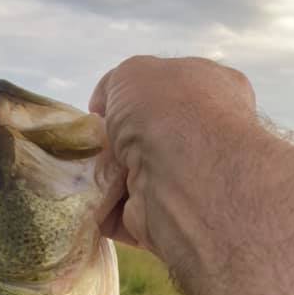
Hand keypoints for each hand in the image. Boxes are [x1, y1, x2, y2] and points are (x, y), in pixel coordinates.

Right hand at [89, 56, 257, 256]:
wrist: (184, 172)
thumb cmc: (166, 110)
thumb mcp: (133, 73)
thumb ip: (116, 85)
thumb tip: (105, 109)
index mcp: (210, 93)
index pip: (171, 94)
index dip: (136, 101)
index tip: (106, 112)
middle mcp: (204, 140)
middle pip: (148, 141)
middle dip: (116, 144)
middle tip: (93, 145)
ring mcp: (186, 184)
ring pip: (133, 179)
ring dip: (105, 178)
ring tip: (83, 172)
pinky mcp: (164, 221)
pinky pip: (124, 214)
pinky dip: (102, 210)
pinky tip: (86, 200)